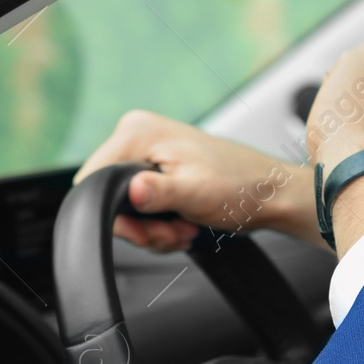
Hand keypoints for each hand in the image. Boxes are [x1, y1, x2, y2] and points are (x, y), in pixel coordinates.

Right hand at [76, 111, 317, 251]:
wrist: (271, 194)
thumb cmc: (242, 186)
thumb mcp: (195, 192)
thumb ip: (158, 193)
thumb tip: (131, 191)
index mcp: (138, 132)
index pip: (92, 179)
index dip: (114, 214)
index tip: (147, 228)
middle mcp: (139, 138)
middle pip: (108, 198)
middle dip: (141, 226)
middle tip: (173, 232)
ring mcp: (148, 157)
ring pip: (126, 210)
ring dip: (153, 231)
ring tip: (184, 228)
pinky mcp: (158, 174)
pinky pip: (142, 210)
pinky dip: (160, 226)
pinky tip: (184, 225)